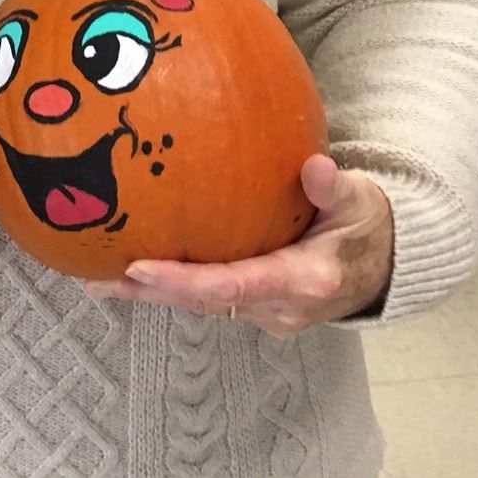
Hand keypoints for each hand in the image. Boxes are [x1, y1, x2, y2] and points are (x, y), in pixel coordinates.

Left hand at [84, 155, 392, 337]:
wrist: (381, 262)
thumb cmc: (364, 222)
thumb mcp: (358, 200)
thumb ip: (334, 187)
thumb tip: (316, 167)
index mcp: (304, 281)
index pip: (233, 285)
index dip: (183, 280)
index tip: (139, 268)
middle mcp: (280, 306)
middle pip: (204, 302)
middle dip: (150, 292)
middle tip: (97, 278)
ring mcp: (265, 310)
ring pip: (199, 303)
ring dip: (150, 293)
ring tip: (95, 276)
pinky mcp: (254, 304)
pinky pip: (206, 296)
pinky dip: (168, 284)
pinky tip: (128, 270)